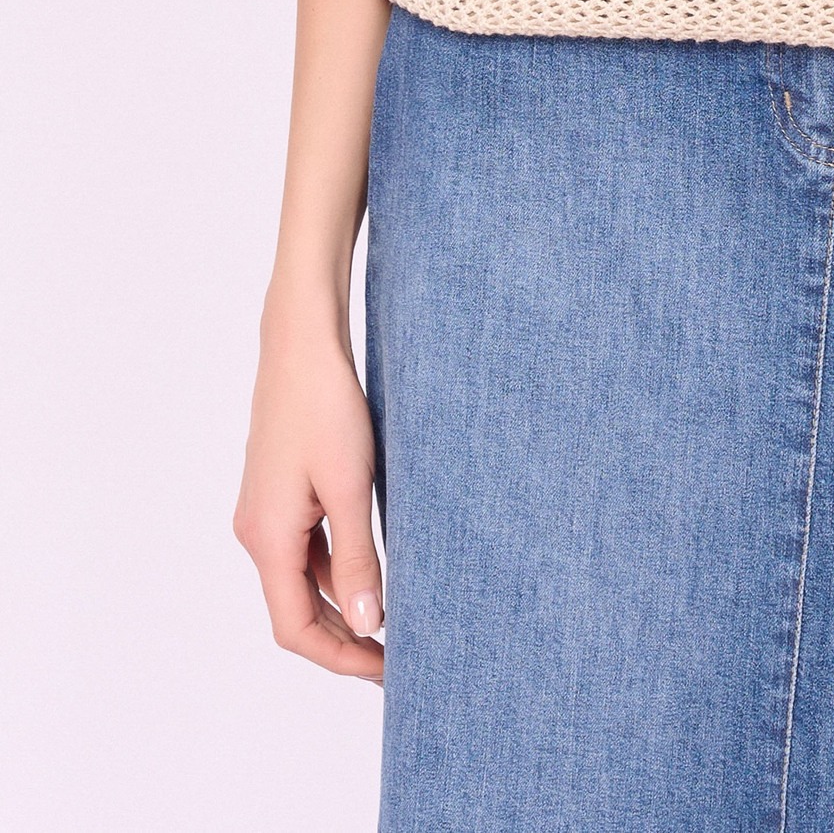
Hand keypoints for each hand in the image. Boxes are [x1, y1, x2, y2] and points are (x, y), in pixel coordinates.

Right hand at [233, 320, 384, 680]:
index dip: (340, 656)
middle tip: (395, 657)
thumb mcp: (350, 485)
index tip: (386, 670)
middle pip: (295, 611)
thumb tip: (368, 623)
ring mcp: (264, 514)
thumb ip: (357, 558)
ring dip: (340, 607)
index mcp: (267, 538)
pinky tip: (370, 572)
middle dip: (343, 640)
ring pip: (300, 582)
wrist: (301, 344)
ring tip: (390, 622)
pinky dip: (333, 572)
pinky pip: (304, 551)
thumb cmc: (325, 405)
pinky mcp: (278, 494)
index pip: (295, 628)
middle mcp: (256, 533)